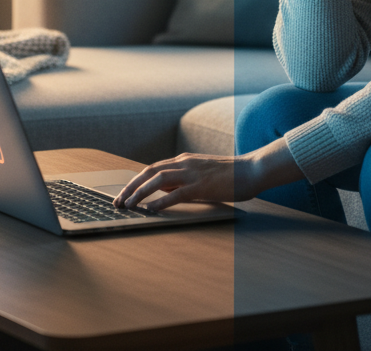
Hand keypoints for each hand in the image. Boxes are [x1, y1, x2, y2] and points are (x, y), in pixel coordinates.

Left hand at [113, 138, 302, 210]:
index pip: (152, 169)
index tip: (123, 195)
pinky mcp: (202, 186)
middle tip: (117, 202)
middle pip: (149, 172)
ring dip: (140, 193)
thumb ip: (183, 179)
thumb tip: (163, 191)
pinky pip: (177, 193)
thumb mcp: (201, 174)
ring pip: (158, 180)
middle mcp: (184, 163)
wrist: (252, 169)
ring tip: (128, 206)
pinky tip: (151, 209)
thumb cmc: (229, 175)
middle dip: (131, 187)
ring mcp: (193, 173)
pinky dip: (161, 201)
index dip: (135, 181)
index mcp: (183, 160)